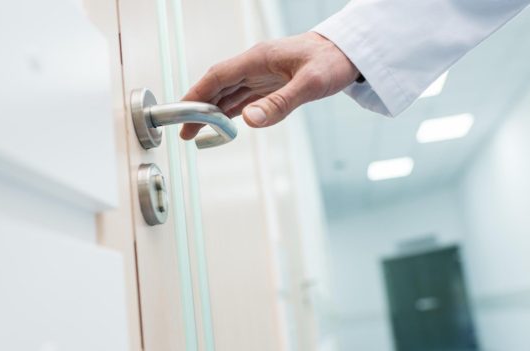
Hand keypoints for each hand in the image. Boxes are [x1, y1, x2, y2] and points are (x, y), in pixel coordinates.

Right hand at [180, 32, 359, 139]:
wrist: (349, 52)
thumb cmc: (332, 61)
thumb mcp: (310, 84)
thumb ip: (280, 103)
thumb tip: (248, 120)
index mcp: (258, 59)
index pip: (218, 76)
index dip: (196, 94)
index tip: (180, 112)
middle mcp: (255, 65)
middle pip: (218, 86)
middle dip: (199, 108)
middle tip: (184, 132)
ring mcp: (262, 74)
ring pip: (228, 93)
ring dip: (212, 111)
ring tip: (196, 132)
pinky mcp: (270, 83)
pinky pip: (243, 97)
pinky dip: (230, 111)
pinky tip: (222, 123)